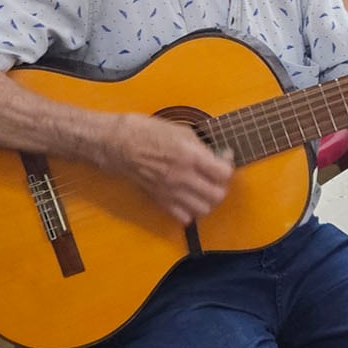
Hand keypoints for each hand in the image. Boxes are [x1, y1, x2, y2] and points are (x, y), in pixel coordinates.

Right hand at [102, 113, 232, 223]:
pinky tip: (188, 198)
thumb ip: (200, 146)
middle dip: (221, 185)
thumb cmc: (147, 132)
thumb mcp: (180, 130)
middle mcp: (183, 177)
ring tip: (203, 188)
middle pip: (218, 195)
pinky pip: (184, 217)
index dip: (227, 165)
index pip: (224, 173)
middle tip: (215, 176)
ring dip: (208, 200)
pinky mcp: (161, 201)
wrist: (119, 145)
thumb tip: (215, 156)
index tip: (223, 158)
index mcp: (189, 156)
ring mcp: (171, 192)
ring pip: (204, 209)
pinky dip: (190, 211)